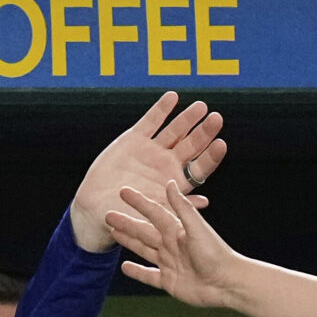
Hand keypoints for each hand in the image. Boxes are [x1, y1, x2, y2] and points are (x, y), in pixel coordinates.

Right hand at [70, 92, 225, 252]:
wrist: (95, 210)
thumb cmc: (125, 218)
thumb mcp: (151, 215)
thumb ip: (175, 205)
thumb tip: (205, 202)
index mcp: (176, 182)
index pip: (200, 166)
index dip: (211, 155)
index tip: (220, 144)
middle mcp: (167, 163)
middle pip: (192, 144)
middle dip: (205, 132)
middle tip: (215, 120)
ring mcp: (152, 150)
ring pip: (175, 130)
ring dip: (188, 118)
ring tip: (200, 107)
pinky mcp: (134, 140)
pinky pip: (151, 122)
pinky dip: (161, 110)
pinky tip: (172, 98)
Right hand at [104, 178, 246, 309]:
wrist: (226, 283)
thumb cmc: (216, 254)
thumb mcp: (196, 228)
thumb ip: (182, 208)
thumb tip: (170, 184)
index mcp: (178, 230)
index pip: (154, 212)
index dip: (138, 202)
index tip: (123, 192)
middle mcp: (172, 245)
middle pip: (143, 231)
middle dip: (126, 223)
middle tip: (108, 215)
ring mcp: (169, 263)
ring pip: (143, 250)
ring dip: (128, 242)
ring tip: (113, 233)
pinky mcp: (169, 281)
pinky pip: (148, 275)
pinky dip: (136, 272)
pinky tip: (124, 267)